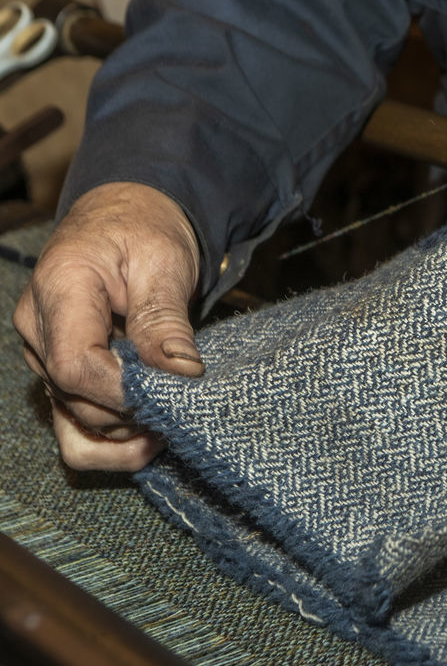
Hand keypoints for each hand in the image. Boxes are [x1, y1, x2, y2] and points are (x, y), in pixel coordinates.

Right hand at [13, 182, 203, 470]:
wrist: (127, 221)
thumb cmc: (145, 233)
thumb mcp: (164, 262)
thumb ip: (165, 319)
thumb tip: (182, 372)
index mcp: (59, 290)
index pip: (74, 365)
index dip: (124, 393)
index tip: (173, 394)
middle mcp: (39, 329)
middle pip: (77, 400)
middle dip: (135, 413)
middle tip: (188, 402)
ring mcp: (46, 358)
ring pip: (75, 426)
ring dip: (127, 434)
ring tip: (172, 416)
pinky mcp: (61, 378)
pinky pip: (75, 432)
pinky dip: (113, 445)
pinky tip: (152, 435)